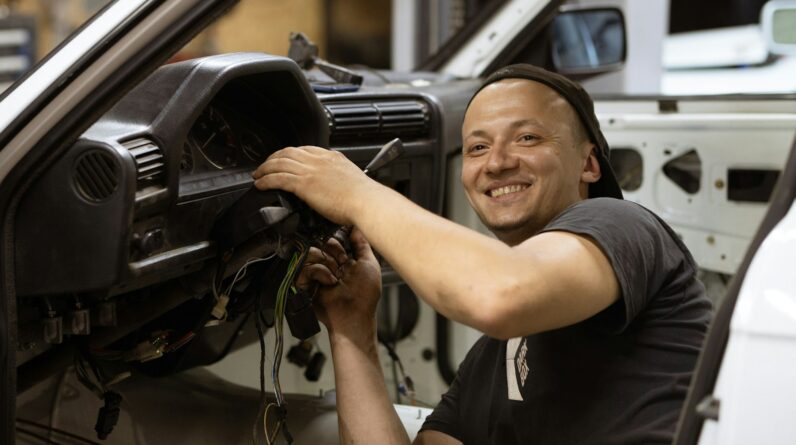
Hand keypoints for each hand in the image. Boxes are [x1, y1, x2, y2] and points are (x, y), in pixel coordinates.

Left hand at [252, 146, 372, 225]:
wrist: (367, 202)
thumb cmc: (365, 198)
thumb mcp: (353, 180)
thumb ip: (340, 179)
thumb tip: (335, 188)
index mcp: (333, 157)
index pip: (305, 149)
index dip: (291, 153)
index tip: (284, 160)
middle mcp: (320, 160)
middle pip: (289, 152)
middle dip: (274, 158)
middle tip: (266, 166)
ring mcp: (311, 170)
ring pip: (279, 163)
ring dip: (265, 168)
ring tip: (258, 175)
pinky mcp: (304, 184)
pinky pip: (278, 178)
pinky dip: (266, 180)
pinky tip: (260, 184)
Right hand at [295, 228, 381, 339]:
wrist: (354, 315)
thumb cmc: (365, 295)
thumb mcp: (369, 264)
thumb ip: (362, 244)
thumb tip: (356, 227)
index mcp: (342, 261)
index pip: (332, 240)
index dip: (338, 243)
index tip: (345, 252)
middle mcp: (328, 266)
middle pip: (320, 243)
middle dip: (333, 252)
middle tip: (342, 265)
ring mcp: (317, 274)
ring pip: (311, 252)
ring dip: (327, 263)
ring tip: (336, 276)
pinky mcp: (306, 283)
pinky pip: (305, 267)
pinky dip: (319, 272)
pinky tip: (329, 282)